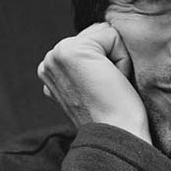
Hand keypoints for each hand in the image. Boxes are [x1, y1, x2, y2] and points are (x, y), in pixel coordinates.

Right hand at [37, 22, 151, 143]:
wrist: (118, 137)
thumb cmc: (117, 118)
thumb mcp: (94, 88)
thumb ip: (89, 67)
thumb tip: (104, 50)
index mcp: (51, 72)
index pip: (92, 44)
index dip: (108, 65)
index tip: (103, 94)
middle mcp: (48, 62)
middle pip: (98, 35)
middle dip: (112, 59)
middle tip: (108, 91)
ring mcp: (56, 55)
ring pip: (105, 34)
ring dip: (117, 59)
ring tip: (109, 87)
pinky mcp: (72, 51)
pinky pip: (113, 36)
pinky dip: (122, 59)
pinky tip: (112, 83)